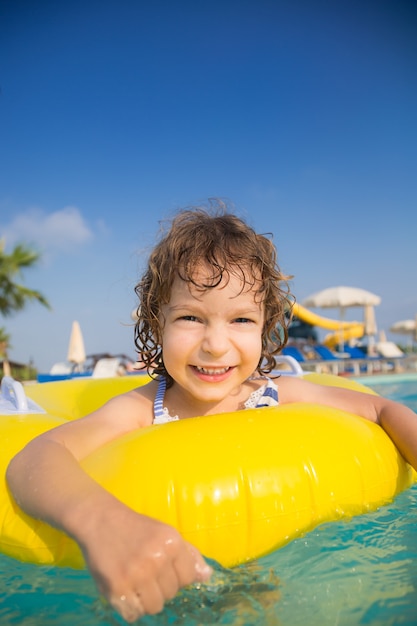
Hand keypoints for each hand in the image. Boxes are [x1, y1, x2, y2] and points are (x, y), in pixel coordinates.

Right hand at [78, 503, 211, 622]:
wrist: (100, 521)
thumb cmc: (137, 528)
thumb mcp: (166, 533)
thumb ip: (188, 555)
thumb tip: (207, 576)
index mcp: (171, 543)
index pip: (188, 578)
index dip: (177, 576)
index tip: (164, 568)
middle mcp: (156, 559)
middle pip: (171, 594)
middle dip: (160, 587)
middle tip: (146, 572)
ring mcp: (136, 575)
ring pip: (155, 607)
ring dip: (147, 599)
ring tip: (137, 583)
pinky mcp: (117, 588)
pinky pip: (133, 615)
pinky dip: (131, 608)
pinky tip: (126, 591)